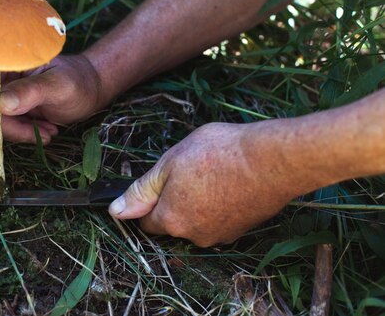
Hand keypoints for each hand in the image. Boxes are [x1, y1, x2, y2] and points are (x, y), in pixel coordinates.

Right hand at [0, 55, 102, 158]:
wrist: (89, 90)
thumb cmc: (78, 82)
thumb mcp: (59, 86)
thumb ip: (32, 92)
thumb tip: (1, 105)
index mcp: (3, 62)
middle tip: (1, 150)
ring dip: (12, 134)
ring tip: (48, 133)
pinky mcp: (4, 108)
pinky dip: (18, 135)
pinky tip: (44, 133)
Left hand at [108, 122, 300, 246]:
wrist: (273, 160)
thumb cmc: (220, 154)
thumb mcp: (170, 163)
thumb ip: (141, 190)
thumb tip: (115, 211)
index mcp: (171, 219)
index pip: (146, 222)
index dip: (148, 202)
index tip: (160, 183)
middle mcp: (194, 236)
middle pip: (172, 223)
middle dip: (174, 201)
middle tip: (189, 172)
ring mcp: (220, 235)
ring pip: (197, 222)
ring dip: (198, 204)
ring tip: (212, 174)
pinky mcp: (242, 230)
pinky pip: (219, 220)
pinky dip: (219, 206)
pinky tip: (228, 183)